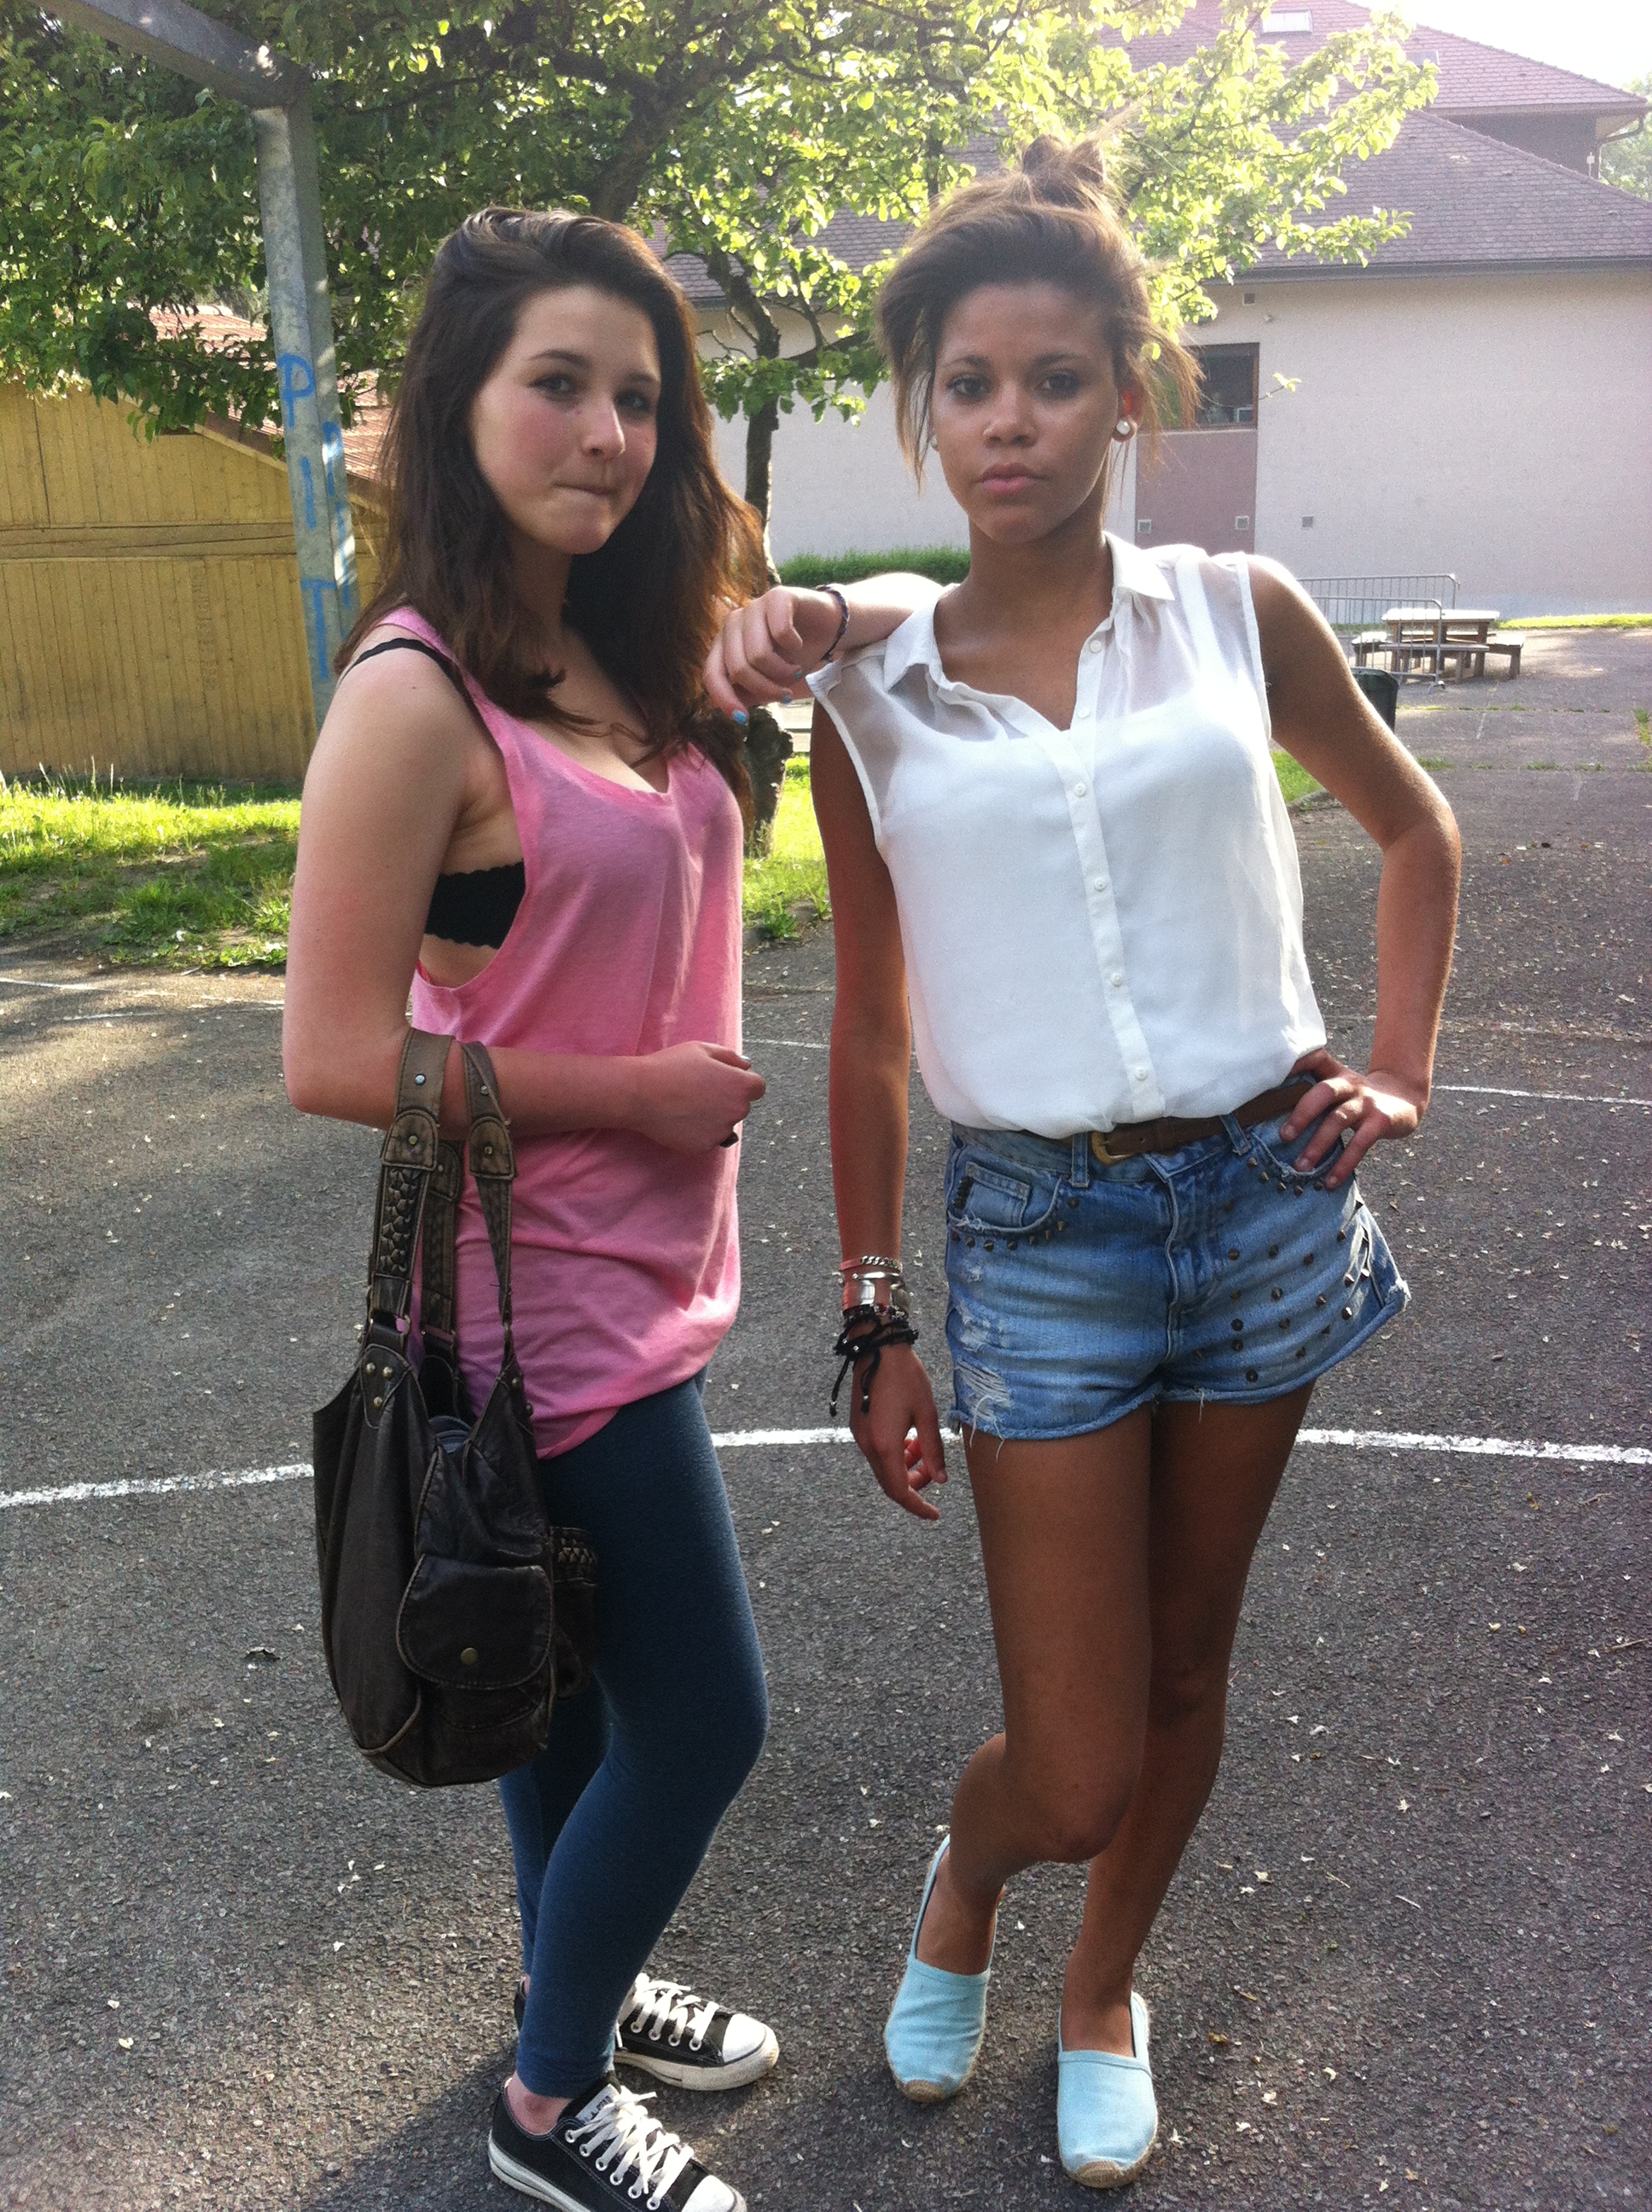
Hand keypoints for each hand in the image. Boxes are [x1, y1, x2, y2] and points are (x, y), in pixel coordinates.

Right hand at [628, 1042, 764, 1152]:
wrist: (641, 1093)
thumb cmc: (671, 1066)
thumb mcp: (703, 1049)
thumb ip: (731, 1057)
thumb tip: (747, 1067)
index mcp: (740, 1085)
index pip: (757, 1087)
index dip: (741, 1082)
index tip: (722, 1081)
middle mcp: (737, 1111)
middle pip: (740, 1106)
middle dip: (726, 1100)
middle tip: (699, 1091)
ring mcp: (721, 1131)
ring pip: (725, 1124)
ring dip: (714, 1117)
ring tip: (687, 1105)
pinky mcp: (705, 1146)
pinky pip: (708, 1138)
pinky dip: (699, 1131)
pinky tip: (681, 1119)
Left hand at [703, 589, 843, 715]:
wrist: (829, 627)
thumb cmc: (795, 655)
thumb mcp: (769, 680)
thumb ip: (747, 692)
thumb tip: (729, 711)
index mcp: (724, 643)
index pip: (712, 674)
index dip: (725, 699)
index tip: (743, 720)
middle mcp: (734, 623)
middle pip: (738, 668)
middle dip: (765, 689)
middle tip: (785, 694)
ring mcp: (754, 607)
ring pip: (758, 654)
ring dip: (782, 672)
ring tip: (795, 671)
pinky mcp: (777, 596)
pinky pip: (780, 631)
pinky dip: (794, 646)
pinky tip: (799, 644)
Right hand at [847, 1342, 947, 1521]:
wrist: (877, 1348)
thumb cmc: (905, 1377)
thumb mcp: (927, 1414)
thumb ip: (934, 1450)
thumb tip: (941, 1479)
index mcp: (885, 1445)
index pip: (900, 1490)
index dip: (917, 1506)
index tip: (934, 1514)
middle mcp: (867, 1445)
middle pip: (890, 1483)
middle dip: (914, 1484)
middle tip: (934, 1472)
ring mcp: (860, 1436)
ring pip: (884, 1467)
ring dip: (905, 1467)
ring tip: (923, 1448)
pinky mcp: (859, 1426)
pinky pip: (877, 1453)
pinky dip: (895, 1455)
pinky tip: (909, 1439)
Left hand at [1280, 1048, 1426, 1185]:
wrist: (1405, 1099)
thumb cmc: (1359, 1097)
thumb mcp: (1340, 1087)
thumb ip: (1314, 1092)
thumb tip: (1271, 1111)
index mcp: (1336, 1074)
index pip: (1316, 1059)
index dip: (1296, 1061)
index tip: (1271, 1073)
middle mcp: (1350, 1084)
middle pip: (1324, 1092)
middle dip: (1302, 1113)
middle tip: (1284, 1136)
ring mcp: (1367, 1102)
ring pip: (1339, 1120)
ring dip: (1318, 1145)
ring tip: (1301, 1167)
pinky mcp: (1382, 1121)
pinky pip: (1360, 1143)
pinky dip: (1344, 1163)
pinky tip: (1330, 1180)